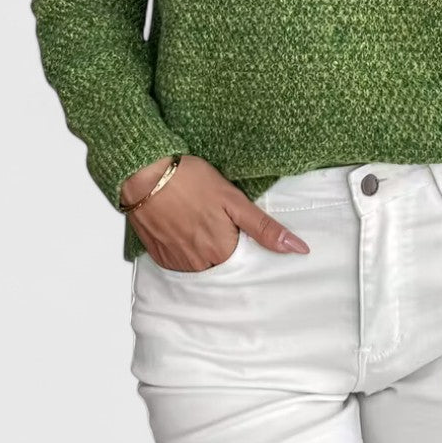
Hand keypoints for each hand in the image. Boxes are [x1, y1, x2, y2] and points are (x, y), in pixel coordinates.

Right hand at [121, 155, 310, 271]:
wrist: (144, 174)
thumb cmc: (190, 180)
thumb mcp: (235, 201)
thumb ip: (265, 228)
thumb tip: (298, 249)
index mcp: (222, 252)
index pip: (247, 267)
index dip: (252, 254)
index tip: (254, 242)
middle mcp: (199, 264)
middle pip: (224, 269)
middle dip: (230, 254)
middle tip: (227, 229)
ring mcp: (177, 263)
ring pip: (203, 268)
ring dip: (209, 254)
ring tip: (207, 227)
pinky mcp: (160, 257)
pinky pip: (181, 264)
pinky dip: (188, 252)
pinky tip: (189, 231)